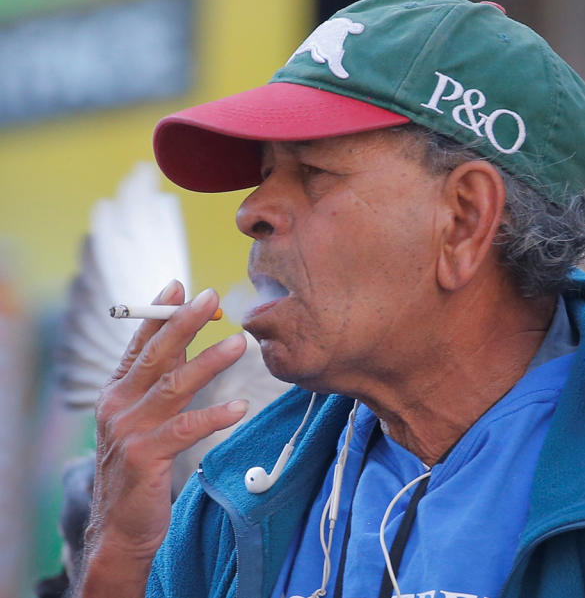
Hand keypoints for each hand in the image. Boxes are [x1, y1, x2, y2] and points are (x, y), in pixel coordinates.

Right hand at [76, 280, 248, 596]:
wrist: (121, 526)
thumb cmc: (142, 467)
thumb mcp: (145, 420)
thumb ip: (161, 384)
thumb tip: (189, 344)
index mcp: (117, 392)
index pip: (139, 344)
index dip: (158, 313)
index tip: (178, 285)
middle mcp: (119, 405)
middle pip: (156, 355)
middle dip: (184, 323)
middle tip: (211, 297)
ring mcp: (130, 430)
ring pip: (174, 386)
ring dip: (209, 362)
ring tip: (240, 344)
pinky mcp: (146, 457)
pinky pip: (186, 429)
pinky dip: (214, 416)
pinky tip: (240, 408)